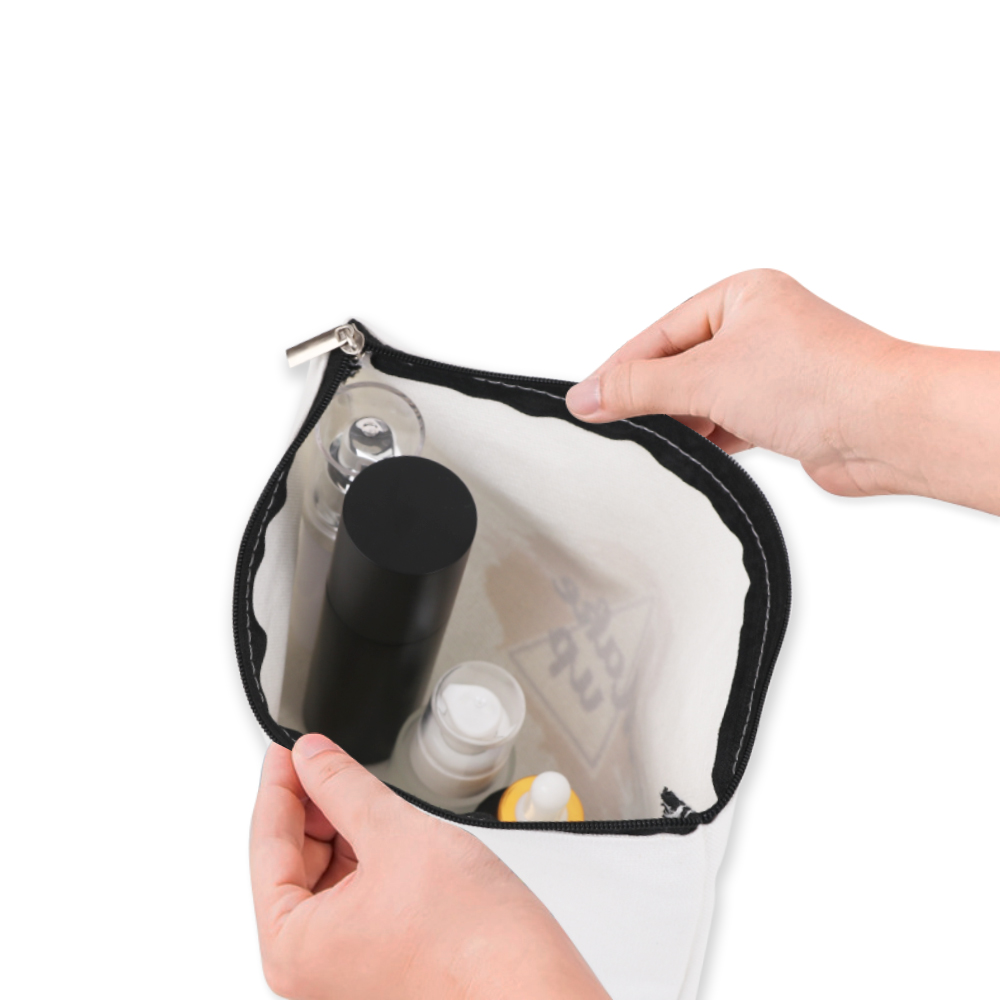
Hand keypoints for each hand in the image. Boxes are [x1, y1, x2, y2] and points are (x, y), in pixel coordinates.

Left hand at [250, 734, 610, 999]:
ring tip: (367, 793)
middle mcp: (309, 968)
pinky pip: (353, 896)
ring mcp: (343, 968)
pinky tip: (384, 828)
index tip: (290, 748)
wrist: (533, 986)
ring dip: (341, 830)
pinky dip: (364, 857)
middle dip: (313, 806)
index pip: (267, 843)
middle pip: (292, 861)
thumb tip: (312, 757)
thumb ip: (343, 787)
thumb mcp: (395, 834)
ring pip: (325, 877)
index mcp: (292, 946)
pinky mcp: (375, 961)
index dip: (280, 784)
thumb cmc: (473, 940)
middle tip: (328, 758)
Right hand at [565, 269, 999, 514]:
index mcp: (741, 296)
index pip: (659, 334)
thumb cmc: (823, 380)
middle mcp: (759, 327)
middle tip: (611, 426)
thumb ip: (641, 388)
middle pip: (678, 365)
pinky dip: (709, 438)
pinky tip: (696, 451)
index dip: (619, 370)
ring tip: (658, 442)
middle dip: (651, 398)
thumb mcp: (708, 377)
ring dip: (683, 421)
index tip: (585, 401)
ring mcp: (773, 371)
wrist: (889, 428)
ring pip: (703, 397)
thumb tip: (588, 395)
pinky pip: (727, 422)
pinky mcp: (784, 411)